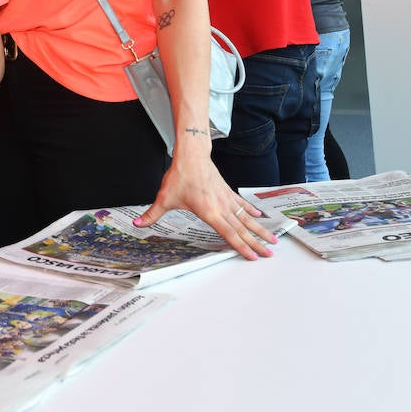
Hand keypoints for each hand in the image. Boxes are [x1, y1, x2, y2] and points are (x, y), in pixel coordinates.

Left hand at [133, 150, 276, 259]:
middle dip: (257, 242)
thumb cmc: (180, 176)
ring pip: (246, 217)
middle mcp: (221, 207)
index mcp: (209, 212)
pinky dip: (251, 211)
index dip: (241, 246)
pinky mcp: (227, 191)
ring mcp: (226, 198)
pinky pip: (242, 204)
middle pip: (242, 228)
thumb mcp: (164, 197)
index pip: (228, 233)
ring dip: (259, 229)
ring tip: (272, 239)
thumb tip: (137, 223)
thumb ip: (152, 214)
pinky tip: (260, 217)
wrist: (191, 155)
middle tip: (270, 253)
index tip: (253, 256)